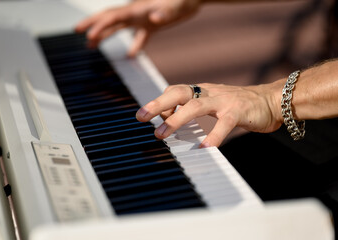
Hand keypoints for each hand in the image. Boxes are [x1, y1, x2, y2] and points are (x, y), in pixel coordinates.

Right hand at [75, 0, 200, 56]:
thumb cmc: (183, 0)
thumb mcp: (173, 8)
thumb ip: (162, 13)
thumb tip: (152, 19)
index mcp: (136, 9)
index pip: (112, 17)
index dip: (99, 26)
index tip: (88, 36)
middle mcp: (136, 13)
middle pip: (108, 18)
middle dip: (92, 24)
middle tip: (76, 30)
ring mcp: (142, 18)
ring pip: (118, 27)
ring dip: (105, 35)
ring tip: (91, 45)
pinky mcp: (151, 24)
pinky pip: (138, 36)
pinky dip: (133, 45)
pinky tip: (130, 55)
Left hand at [136, 82, 283, 146]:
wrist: (271, 100)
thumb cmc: (238, 105)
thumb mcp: (212, 103)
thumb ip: (192, 108)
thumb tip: (168, 118)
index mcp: (202, 90)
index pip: (175, 91)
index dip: (160, 102)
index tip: (147, 116)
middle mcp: (209, 92)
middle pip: (179, 92)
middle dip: (157, 103)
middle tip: (140, 116)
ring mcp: (224, 100)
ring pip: (196, 105)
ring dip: (176, 119)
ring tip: (161, 134)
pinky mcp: (239, 111)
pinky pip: (223, 124)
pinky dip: (213, 136)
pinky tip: (204, 149)